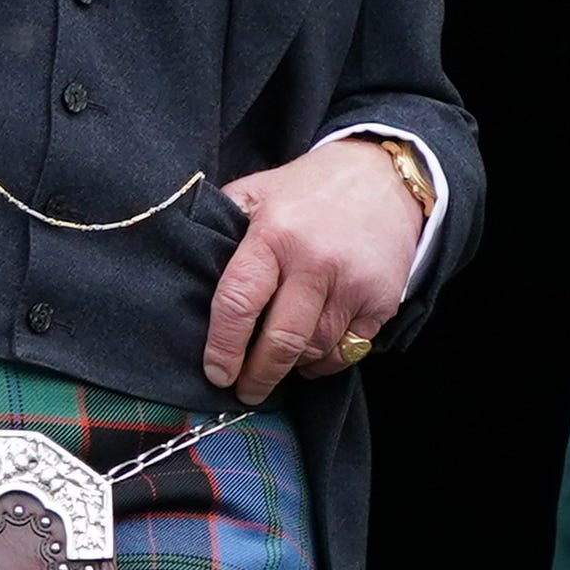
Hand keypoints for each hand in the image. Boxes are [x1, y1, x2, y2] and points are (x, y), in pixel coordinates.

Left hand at [200, 134, 424, 401]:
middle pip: (280, 341)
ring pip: (314, 351)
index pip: (239, 301)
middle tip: (244, 392)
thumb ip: (223, 227)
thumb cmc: (307, 190)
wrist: (383, 177)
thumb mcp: (258, 191)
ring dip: (291, 367)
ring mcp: (352, 284)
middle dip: (257, 376)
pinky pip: (346, 352)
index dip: (223, 346)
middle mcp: (315, 261)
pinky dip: (325, 361)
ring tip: (276, 365)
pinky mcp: (381, 301)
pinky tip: (312, 351)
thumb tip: (187, 273)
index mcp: (274, 233)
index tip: (216, 373)